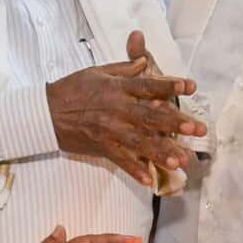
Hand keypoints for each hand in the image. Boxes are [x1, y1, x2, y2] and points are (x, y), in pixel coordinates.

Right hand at [47, 31, 205, 185]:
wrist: (45, 112)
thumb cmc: (72, 89)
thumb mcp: (98, 72)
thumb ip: (124, 68)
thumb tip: (144, 61)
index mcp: (117, 88)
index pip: (147, 85)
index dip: (169, 85)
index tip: (190, 87)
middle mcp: (116, 109)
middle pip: (150, 116)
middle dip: (175, 123)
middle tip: (197, 128)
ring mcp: (109, 130)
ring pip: (139, 142)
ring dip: (161, 152)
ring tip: (180, 160)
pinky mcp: (101, 147)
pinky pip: (121, 161)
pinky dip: (134, 171)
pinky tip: (150, 180)